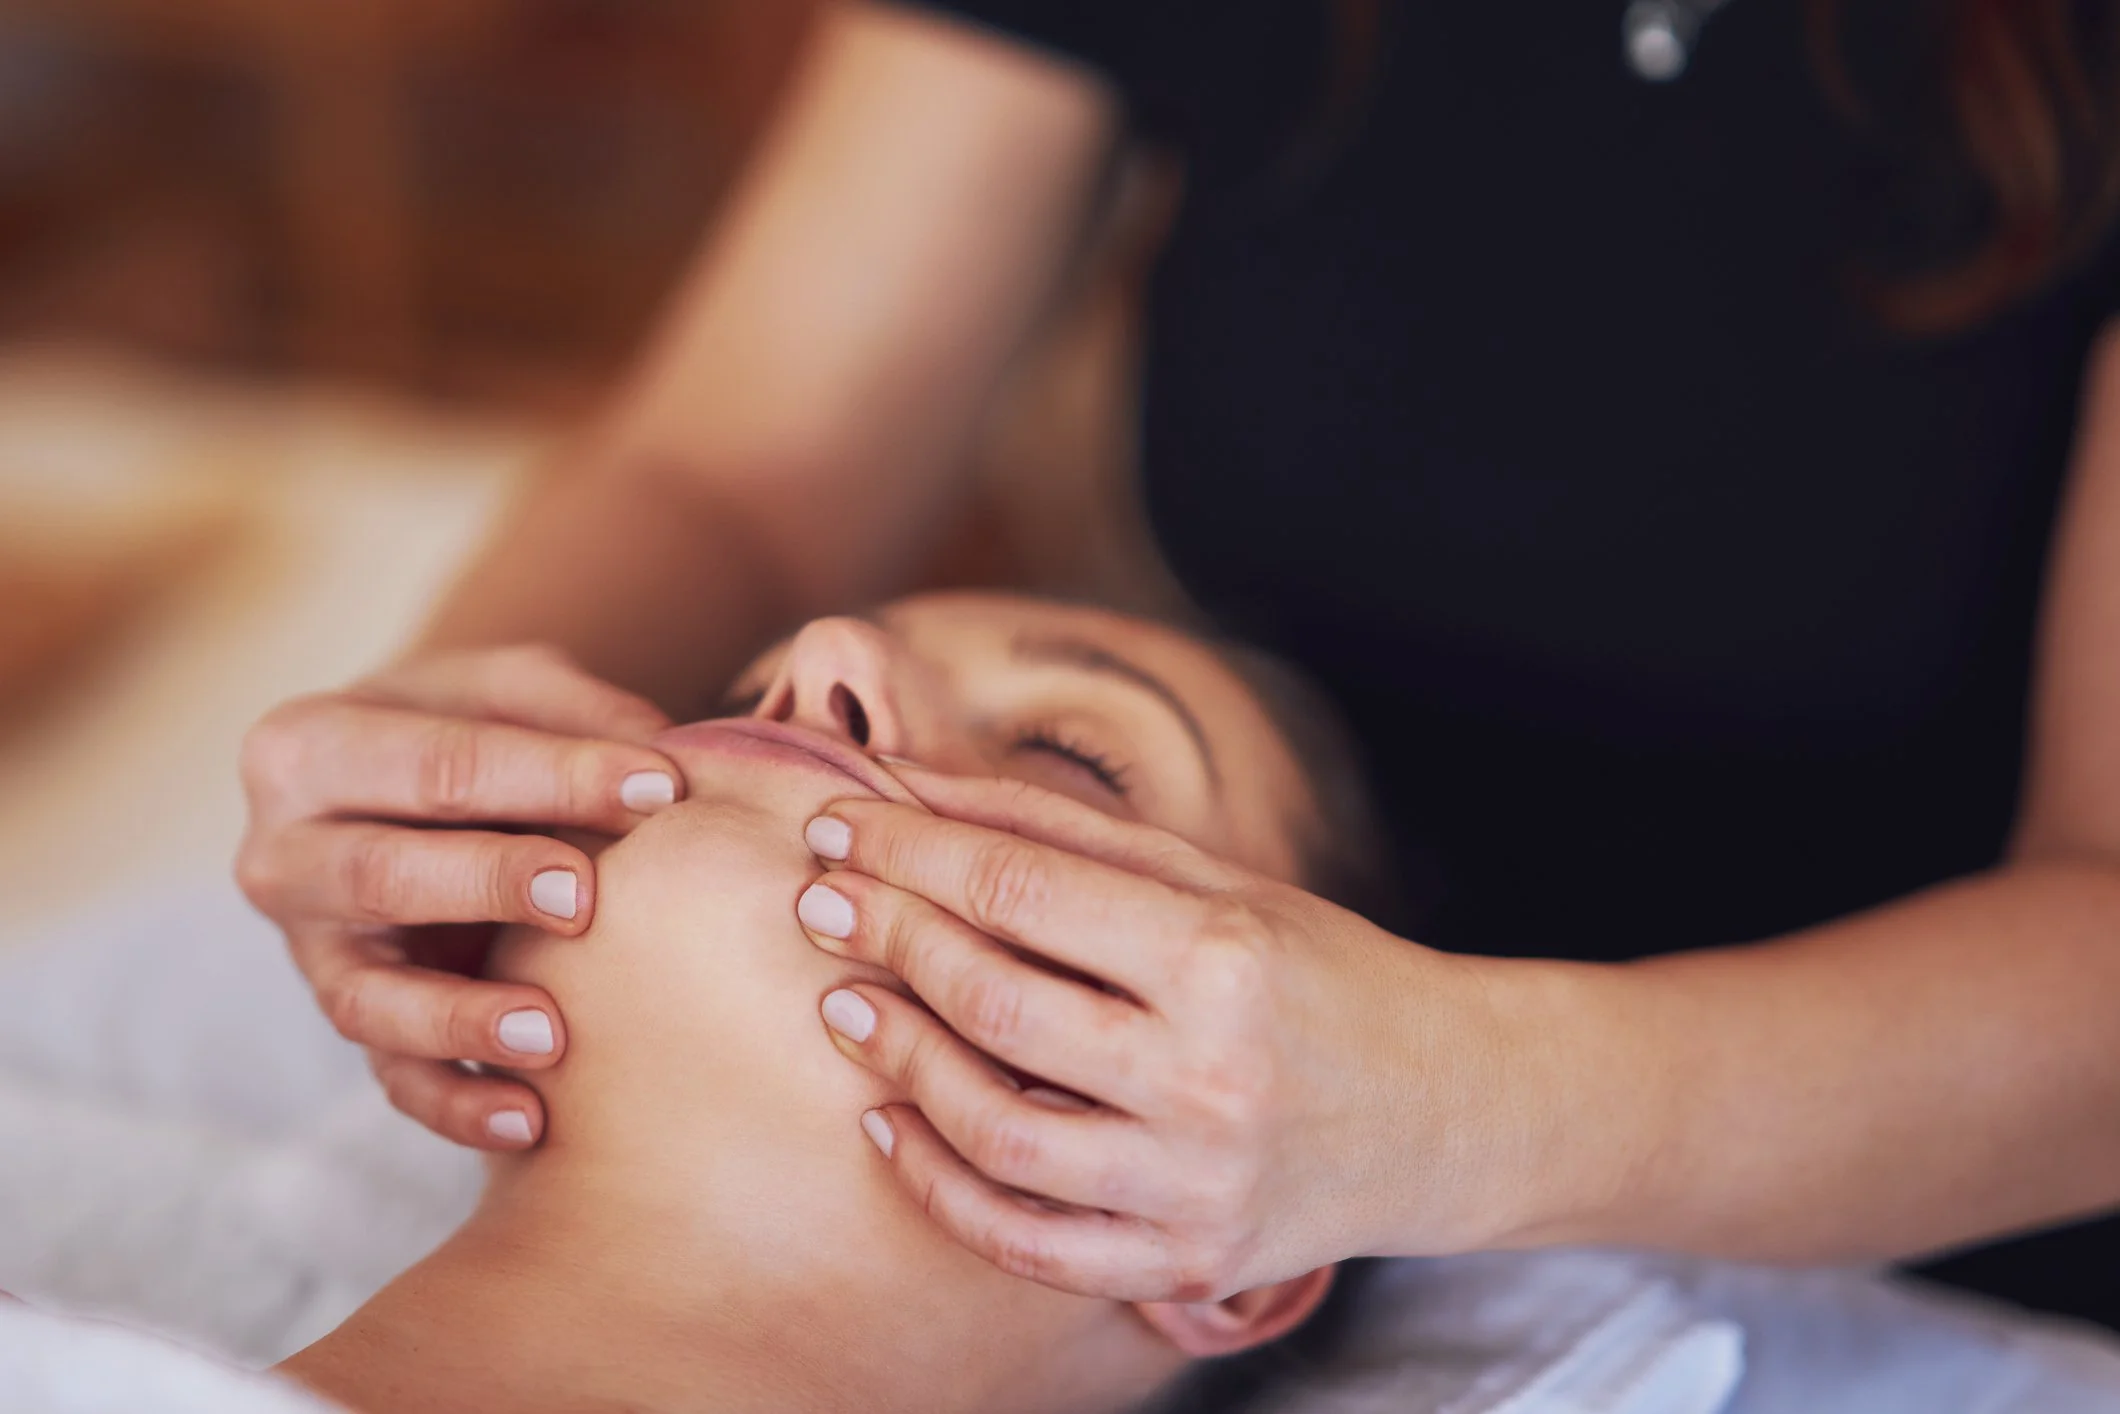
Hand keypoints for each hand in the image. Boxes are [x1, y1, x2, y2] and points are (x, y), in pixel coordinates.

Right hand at [236, 644, 683, 1148]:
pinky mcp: (350, 1020)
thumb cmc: (471, 726)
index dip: (550, 774)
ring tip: (554, 1037)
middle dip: (487, 884)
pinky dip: (457, 1103)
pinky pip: (391, 1078)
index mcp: (307, 746)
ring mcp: (310, 951)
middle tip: (585, 897)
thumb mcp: (511, 689)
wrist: (411, 790)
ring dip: (461, 1020)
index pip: (434, 763)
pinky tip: (530, 1122)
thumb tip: (661, 764)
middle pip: (379, 875)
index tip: (660, 786)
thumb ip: (576, 712)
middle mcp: (284, 855)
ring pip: (366, 998)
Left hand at [794, 769, 1529, 1301]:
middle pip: (994, 998)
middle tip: (821, 901)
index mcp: (1223, 957)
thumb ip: (1063, 835)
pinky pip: (1026, 1242)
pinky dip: (939, 1186)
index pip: (1022, 888)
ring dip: (898, 1060)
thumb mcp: (1213, 882)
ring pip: (993, 1131)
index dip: (911, 848)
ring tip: (846, 1007)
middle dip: (886, 936)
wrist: (1446, 1111)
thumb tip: (914, 786)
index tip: (838, 823)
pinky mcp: (1184, 1262)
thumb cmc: (1318, 975)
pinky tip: (891, 1124)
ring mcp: (1194, 1184)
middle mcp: (1209, 1076)